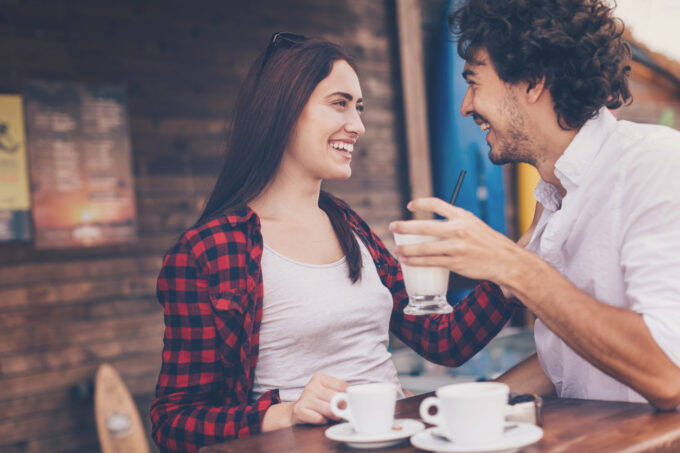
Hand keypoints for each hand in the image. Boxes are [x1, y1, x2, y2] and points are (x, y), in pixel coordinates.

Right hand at [291, 373, 347, 424]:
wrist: (298, 411)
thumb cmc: (319, 403)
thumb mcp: (330, 393)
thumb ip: (341, 393)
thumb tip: (355, 400)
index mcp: (320, 377)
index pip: (343, 387)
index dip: (347, 398)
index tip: (344, 402)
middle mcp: (312, 385)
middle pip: (338, 399)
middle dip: (341, 409)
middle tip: (336, 411)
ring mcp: (305, 397)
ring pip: (330, 410)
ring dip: (332, 417)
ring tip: (327, 415)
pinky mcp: (299, 409)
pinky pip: (320, 419)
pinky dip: (322, 421)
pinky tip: (318, 417)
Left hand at [389, 197, 523, 284]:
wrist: (506, 260)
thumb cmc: (488, 243)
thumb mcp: (473, 224)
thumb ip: (455, 222)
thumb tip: (433, 225)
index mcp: (462, 216)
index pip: (436, 204)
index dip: (420, 203)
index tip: (410, 206)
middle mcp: (458, 230)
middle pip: (424, 226)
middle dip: (404, 226)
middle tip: (393, 227)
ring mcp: (456, 247)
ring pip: (424, 248)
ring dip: (407, 249)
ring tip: (397, 249)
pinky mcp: (456, 263)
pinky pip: (431, 262)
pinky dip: (416, 262)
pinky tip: (407, 261)